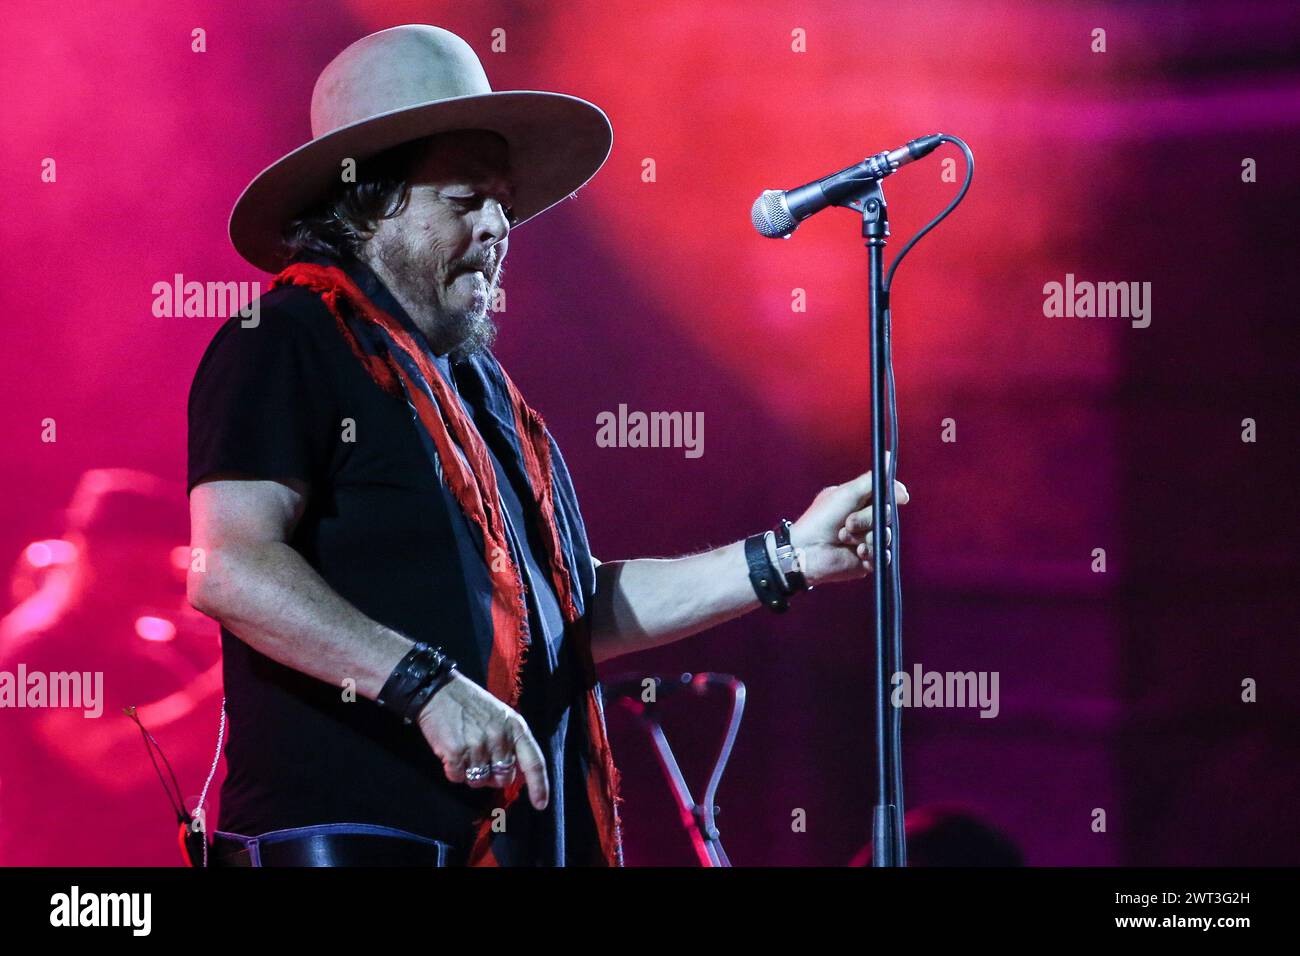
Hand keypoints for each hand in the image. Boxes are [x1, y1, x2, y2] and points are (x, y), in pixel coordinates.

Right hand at [415, 672, 549, 809]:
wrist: (439, 691)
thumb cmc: (472, 704)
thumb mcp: (501, 716)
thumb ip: (511, 741)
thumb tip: (512, 772)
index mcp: (516, 728)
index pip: (534, 762)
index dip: (539, 786)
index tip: (541, 805)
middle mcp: (500, 738)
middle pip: (504, 778)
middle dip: (493, 776)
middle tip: (480, 759)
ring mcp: (478, 746)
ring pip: (479, 781)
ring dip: (470, 774)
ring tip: (464, 752)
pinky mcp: (455, 753)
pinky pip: (457, 778)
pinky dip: (453, 771)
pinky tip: (451, 752)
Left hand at [788, 465, 909, 585]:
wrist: (806, 551)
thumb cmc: (821, 519)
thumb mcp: (846, 493)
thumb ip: (870, 480)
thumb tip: (888, 458)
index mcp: (860, 501)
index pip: (886, 495)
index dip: (895, 495)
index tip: (902, 497)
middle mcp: (865, 519)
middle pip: (886, 515)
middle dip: (867, 519)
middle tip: (847, 522)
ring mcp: (868, 539)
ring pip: (885, 535)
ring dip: (865, 536)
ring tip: (843, 537)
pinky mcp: (868, 560)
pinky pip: (883, 555)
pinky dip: (871, 552)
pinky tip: (858, 553)